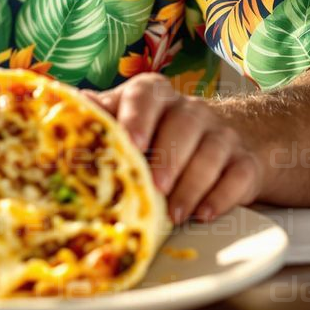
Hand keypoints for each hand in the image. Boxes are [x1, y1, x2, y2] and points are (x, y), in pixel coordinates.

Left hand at [88, 74, 262, 224]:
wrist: (221, 140)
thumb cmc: (157, 133)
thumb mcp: (127, 119)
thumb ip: (101, 117)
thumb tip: (65, 109)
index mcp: (154, 95)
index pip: (146, 94)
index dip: (138, 116)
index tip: (132, 142)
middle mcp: (190, 109)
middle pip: (183, 124)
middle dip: (168, 158)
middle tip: (155, 188)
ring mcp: (221, 134)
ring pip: (211, 152)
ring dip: (192, 185)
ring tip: (174, 215)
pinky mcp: (244, 162)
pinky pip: (238, 175)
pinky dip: (222, 197)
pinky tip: (204, 215)